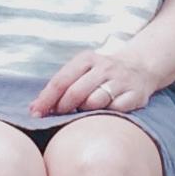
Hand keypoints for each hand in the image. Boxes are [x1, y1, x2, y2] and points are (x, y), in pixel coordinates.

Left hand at [34, 44, 174, 116]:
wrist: (140, 68)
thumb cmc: (101, 75)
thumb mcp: (81, 72)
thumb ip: (59, 87)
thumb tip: (33, 108)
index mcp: (86, 59)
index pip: (61, 80)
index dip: (46, 99)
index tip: (35, 114)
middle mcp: (104, 67)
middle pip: (76, 92)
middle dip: (63, 108)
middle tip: (59, 116)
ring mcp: (121, 80)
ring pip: (95, 102)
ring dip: (85, 112)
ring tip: (84, 112)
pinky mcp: (135, 95)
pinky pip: (115, 110)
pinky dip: (106, 114)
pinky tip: (105, 114)